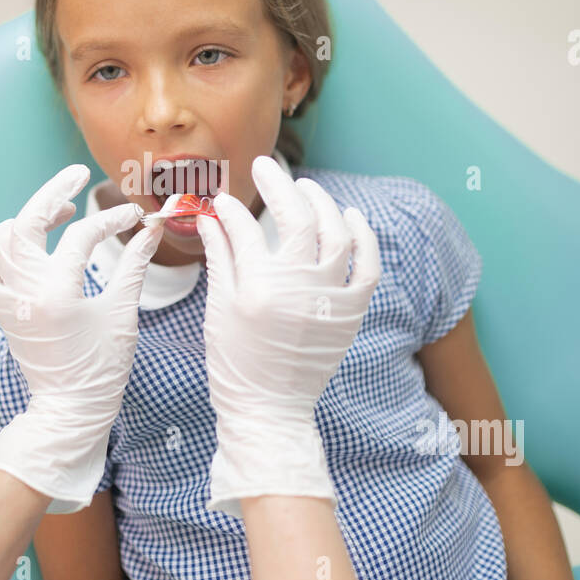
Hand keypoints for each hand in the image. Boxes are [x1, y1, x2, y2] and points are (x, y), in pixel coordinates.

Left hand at [0, 163, 164, 512]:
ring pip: (4, 239)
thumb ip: (134, 266)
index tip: (135, 218)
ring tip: (59, 208)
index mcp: (59, 295)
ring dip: (28, 215)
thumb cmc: (102, 369)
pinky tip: (16, 232)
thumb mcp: (123, 315)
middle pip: (29, 222)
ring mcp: (8, 301)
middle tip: (78, 173)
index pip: (83, 237)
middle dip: (54, 192)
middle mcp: (26, 293)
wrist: (70, 409)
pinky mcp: (1, 309)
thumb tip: (151, 228)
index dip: (112, 221)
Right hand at [195, 155, 380, 517]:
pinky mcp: (351, 313)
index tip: (223, 199)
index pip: (245, 228)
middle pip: (296, 218)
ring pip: (337, 233)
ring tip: (305, 187)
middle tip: (267, 167)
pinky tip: (351, 214)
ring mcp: (331, 299)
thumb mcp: (217, 311)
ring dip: (322, 202)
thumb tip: (211, 217)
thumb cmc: (235, 366)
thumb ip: (220, 259)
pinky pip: (367, 266)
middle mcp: (300, 289)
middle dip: (280, 185)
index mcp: (259, 289)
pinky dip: (364, 236)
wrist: (270, 413)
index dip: (232, 208)